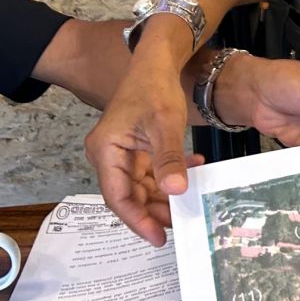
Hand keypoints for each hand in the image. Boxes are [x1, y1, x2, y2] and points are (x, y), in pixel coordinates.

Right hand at [86, 56, 201, 246]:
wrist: (156, 62)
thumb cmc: (155, 88)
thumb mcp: (165, 125)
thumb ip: (169, 159)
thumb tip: (175, 191)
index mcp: (105, 151)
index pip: (118, 197)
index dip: (137, 220)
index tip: (158, 238)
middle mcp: (107, 154)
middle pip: (130, 194)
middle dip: (155, 211)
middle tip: (182, 222)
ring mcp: (121, 151)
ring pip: (142, 185)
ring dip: (166, 194)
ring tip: (191, 201)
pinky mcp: (135, 147)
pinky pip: (151, 170)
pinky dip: (170, 174)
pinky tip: (193, 169)